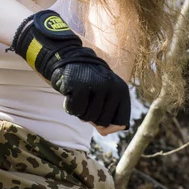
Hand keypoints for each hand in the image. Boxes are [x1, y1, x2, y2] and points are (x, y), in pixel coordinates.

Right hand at [9, 9, 130, 128]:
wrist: (67, 58)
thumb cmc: (86, 82)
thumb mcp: (102, 98)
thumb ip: (106, 117)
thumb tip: (106, 131)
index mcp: (122, 90)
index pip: (121, 122)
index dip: (108, 124)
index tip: (100, 113)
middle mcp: (112, 87)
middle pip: (102, 122)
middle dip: (91, 116)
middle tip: (86, 100)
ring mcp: (96, 86)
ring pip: (88, 118)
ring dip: (79, 111)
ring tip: (78, 95)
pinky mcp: (79, 86)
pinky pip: (75, 110)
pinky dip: (69, 106)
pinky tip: (69, 93)